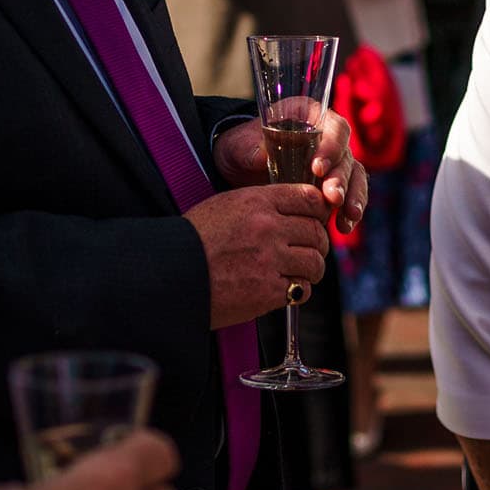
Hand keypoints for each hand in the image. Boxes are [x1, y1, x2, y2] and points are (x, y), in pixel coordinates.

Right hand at [184, 184, 330, 327]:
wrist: (170, 275)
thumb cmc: (193, 241)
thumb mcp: (225, 206)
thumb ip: (261, 205)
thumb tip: (295, 211)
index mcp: (256, 202)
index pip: (309, 198)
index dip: (319, 211)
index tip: (317, 220)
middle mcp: (267, 227)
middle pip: (317, 232)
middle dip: (317, 243)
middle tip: (309, 252)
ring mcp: (269, 260)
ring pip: (315, 262)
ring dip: (311, 269)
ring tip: (298, 274)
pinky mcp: (267, 291)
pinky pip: (301, 289)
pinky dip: (297, 291)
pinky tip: (283, 290)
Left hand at [213, 109, 368, 234]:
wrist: (240, 171)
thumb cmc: (241, 149)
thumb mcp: (238, 146)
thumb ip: (248, 148)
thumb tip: (261, 157)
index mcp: (309, 116)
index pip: (333, 126)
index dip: (331, 146)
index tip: (317, 168)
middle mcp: (327, 137)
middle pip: (346, 155)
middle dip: (341, 178)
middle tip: (332, 198)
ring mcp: (334, 162)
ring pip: (355, 176)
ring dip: (353, 197)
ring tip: (346, 217)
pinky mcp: (334, 185)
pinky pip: (351, 196)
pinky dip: (350, 212)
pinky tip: (344, 226)